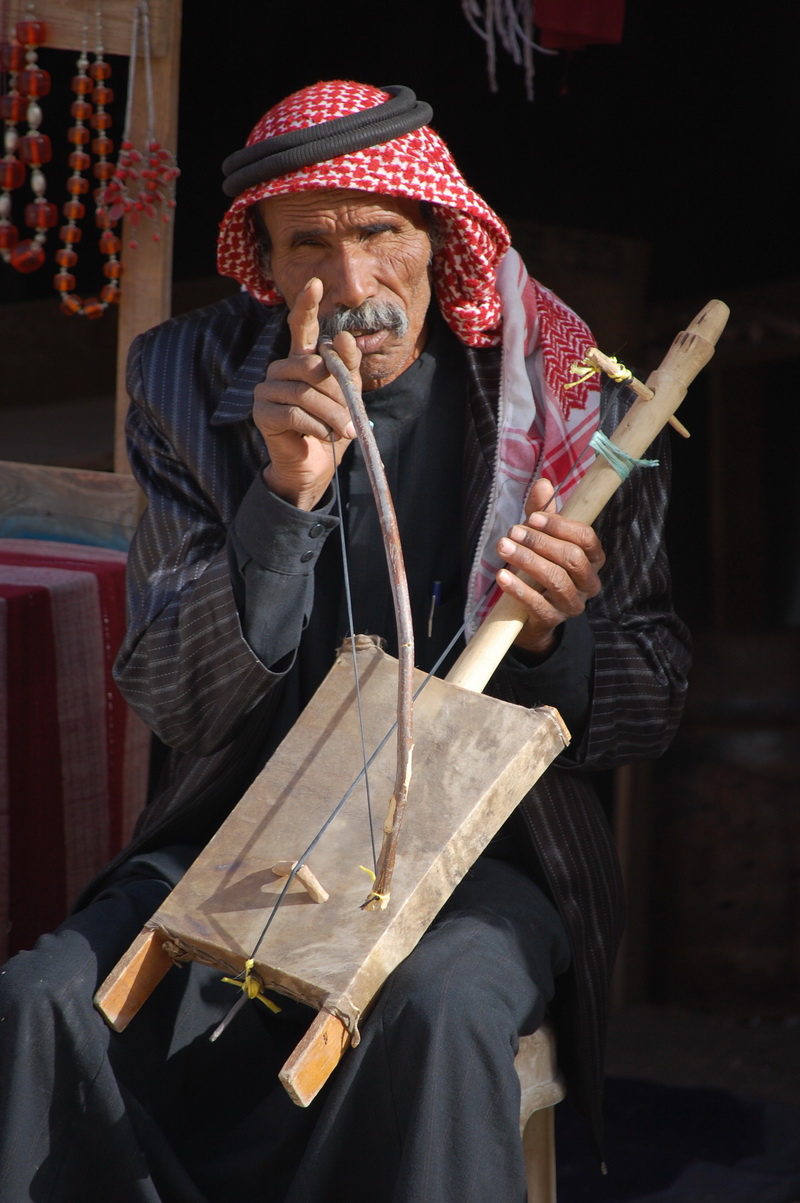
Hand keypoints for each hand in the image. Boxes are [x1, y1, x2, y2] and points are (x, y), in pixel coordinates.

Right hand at [253, 278, 361, 509]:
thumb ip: (346, 368)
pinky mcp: (261, 412)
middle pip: (311, 368)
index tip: (315, 283)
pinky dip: (316, 426)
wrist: (315, 466)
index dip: (306, 305)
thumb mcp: (347, 396)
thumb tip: (343, 338)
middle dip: (336, 395)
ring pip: (304, 392)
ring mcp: (267, 390)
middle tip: (351, 419)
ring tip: (344, 431)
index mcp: (301, 361)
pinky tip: (325, 437)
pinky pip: (293, 412)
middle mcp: (280, 370)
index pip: (301, 327)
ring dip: (330, 414)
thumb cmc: (331, 428)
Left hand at [495, 478, 605, 656]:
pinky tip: (502, 575)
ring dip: (527, 561)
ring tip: (503, 548)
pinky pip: (538, 604)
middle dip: (540, 542)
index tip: (533, 517)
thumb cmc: (538, 567)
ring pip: (556, 580)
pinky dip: (518, 588)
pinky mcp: (554, 619)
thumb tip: (543, 484)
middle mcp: (589, 582)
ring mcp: (573, 603)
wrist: (530, 613)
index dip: (560, 526)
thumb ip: (541, 513)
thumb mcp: (540, 538)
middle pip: (572, 558)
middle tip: (512, 532)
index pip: (586, 538)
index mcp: (592, 558)